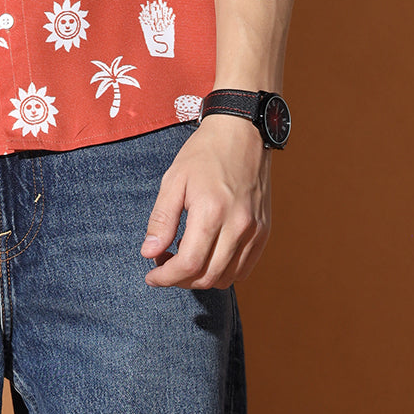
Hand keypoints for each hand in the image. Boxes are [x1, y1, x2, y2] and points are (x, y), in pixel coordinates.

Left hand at [140, 116, 271, 288]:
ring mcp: (254, 230)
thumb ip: (161, 219)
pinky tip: (207, 256)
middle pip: (208, 277)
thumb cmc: (203, 153)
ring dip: (201, 279)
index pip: (189, 264)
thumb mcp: (173, 180)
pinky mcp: (264, 231)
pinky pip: (244, 268)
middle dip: (180, 280)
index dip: (166, 277)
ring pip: (227, 278)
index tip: (151, 276)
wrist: (241, 132)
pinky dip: (223, 272)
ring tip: (184, 259)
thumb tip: (149, 254)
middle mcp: (238, 225)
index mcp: (211, 211)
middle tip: (163, 265)